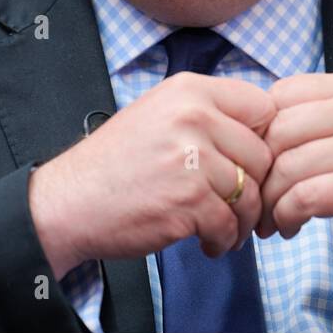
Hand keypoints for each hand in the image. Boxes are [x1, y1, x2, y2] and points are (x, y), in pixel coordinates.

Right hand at [29, 72, 275, 278]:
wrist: (69, 201)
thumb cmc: (117, 162)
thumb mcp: (159, 114)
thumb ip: (208, 112)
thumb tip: (263, 129)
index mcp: (189, 90)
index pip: (263, 106)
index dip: (263, 138)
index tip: (249, 162)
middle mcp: (193, 116)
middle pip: (262, 154)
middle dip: (255, 186)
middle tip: (239, 206)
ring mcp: (191, 158)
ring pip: (249, 193)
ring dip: (242, 220)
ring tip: (224, 228)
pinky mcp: (187, 200)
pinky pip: (229, 224)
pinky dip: (222, 239)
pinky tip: (207, 241)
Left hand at [256, 71, 332, 297]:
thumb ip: (325, 116)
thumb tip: (260, 130)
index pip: (282, 93)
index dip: (260, 129)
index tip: (260, 160)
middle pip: (278, 130)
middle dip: (259, 169)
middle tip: (258, 197)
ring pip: (287, 166)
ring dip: (270, 200)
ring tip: (273, 219)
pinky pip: (304, 196)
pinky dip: (287, 215)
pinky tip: (291, 226)